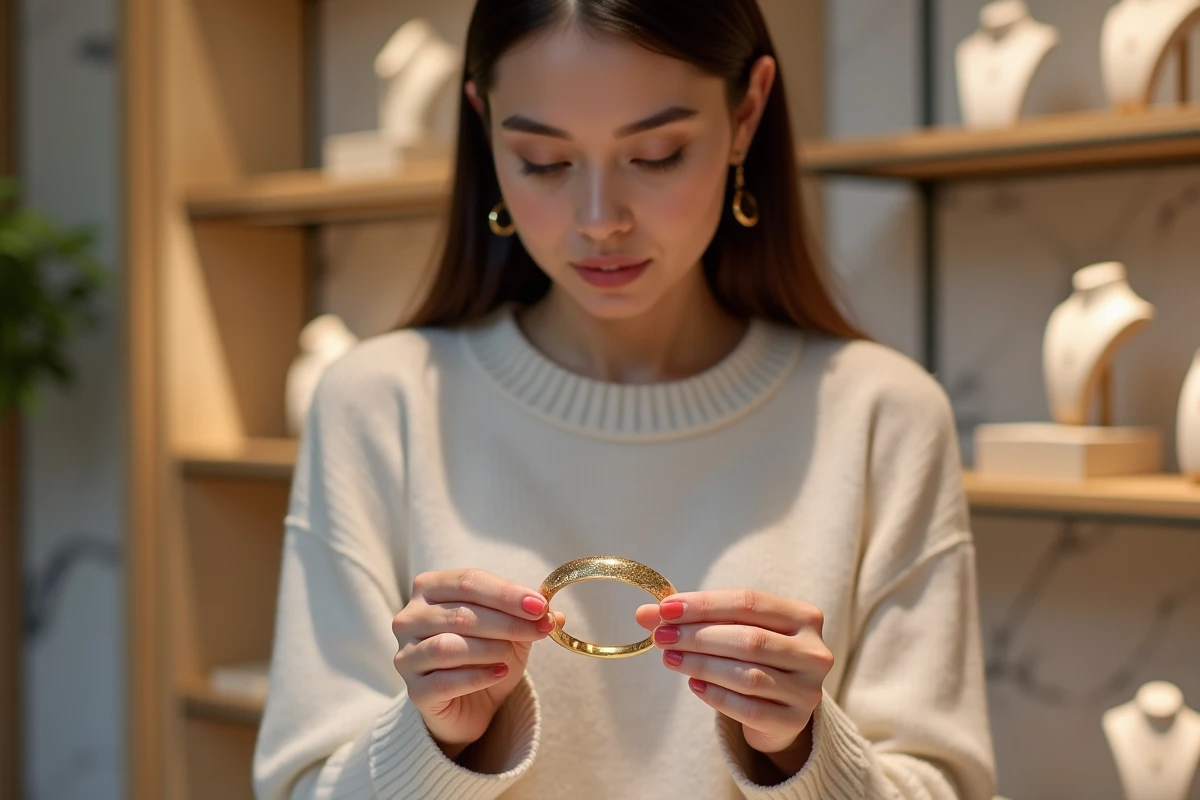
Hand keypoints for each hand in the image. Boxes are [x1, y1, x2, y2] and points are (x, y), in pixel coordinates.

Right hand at [392, 569, 564, 758]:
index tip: (540, 605)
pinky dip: (478, 676)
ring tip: (511, 654)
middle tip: (542, 629)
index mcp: (430, 589)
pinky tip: (500, 673)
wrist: (469, 705)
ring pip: (448, 646)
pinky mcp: (414, 691)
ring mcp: (407, 656)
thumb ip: (528, 616)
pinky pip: (444, 681)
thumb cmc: (486, 655)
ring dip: (490, 648)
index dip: (506, 593)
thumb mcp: (511, 630)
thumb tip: (554, 612)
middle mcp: (410, 618)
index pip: (468, 582)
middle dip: (508, 622)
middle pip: (461, 613)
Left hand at [636, 590, 832, 770]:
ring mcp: (808, 689)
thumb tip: (643, 613)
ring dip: (702, 664)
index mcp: (804, 616)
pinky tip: (694, 685)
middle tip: (661, 636)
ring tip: (670, 658)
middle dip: (698, 636)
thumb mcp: (731, 631)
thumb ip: (694, 619)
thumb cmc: (754, 658)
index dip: (704, 604)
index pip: (748, 602)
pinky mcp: (794, 721)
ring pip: (748, 674)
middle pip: (748, 638)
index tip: (665, 608)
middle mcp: (814, 651)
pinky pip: (748, 707)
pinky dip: (717, 695)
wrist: (782, 711)